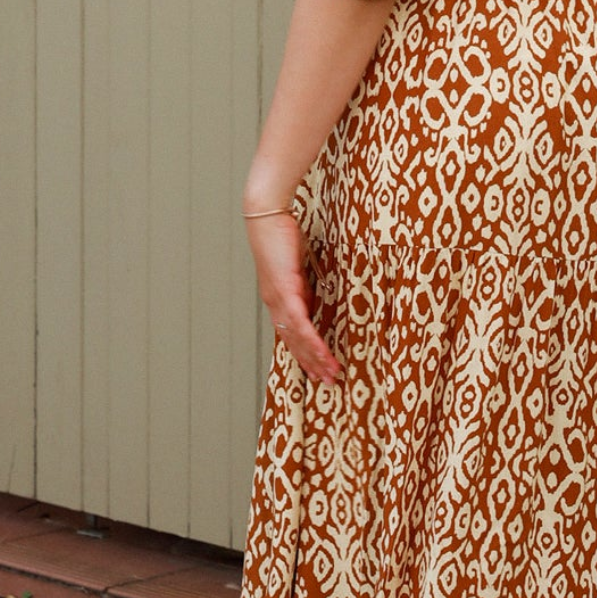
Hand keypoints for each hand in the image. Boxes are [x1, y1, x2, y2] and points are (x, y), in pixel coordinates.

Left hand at [245, 212, 341, 384]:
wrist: (266, 215)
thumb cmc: (280, 233)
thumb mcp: (296, 263)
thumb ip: (303, 282)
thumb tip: (313, 296)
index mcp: (276, 298)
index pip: (291, 333)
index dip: (305, 352)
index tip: (318, 367)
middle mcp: (274, 304)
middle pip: (294, 342)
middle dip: (312, 364)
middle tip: (328, 381)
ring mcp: (277, 300)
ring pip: (298, 339)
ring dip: (315, 359)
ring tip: (330, 374)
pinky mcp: (284, 292)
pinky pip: (301, 324)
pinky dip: (312, 341)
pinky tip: (323, 354)